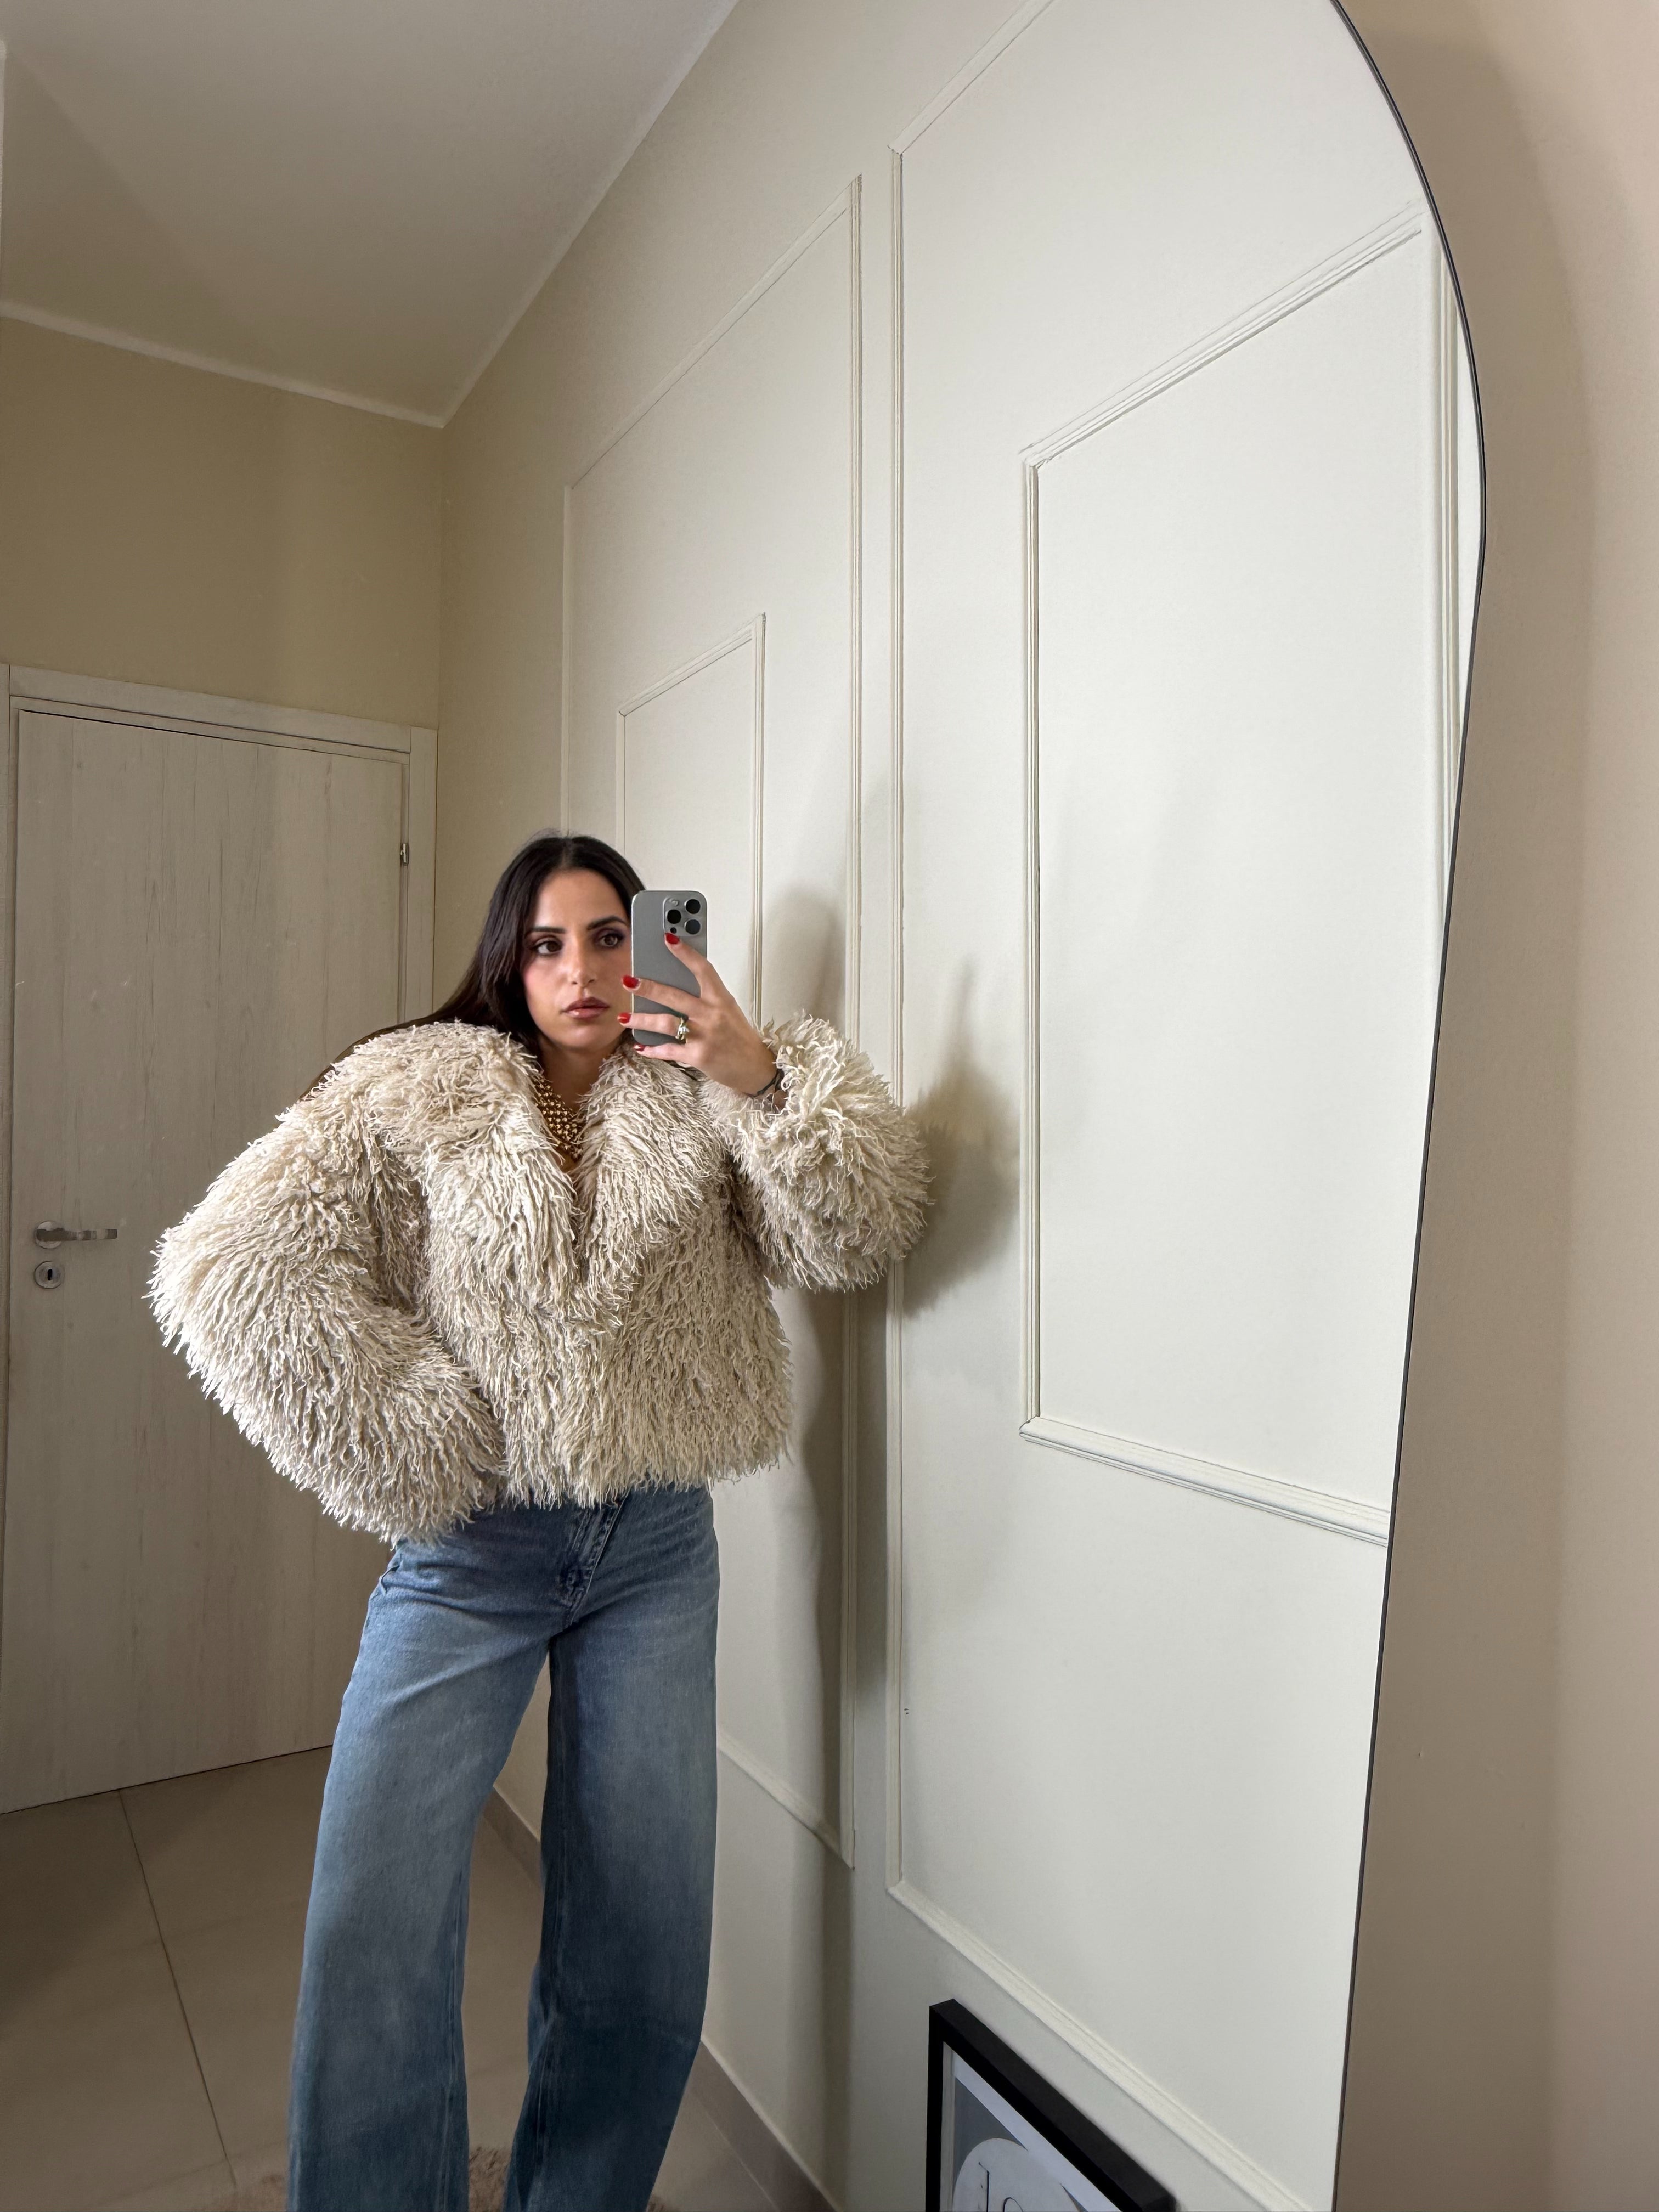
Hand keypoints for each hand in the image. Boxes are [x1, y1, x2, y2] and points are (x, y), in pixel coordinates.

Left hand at [621, 936, 778, 1094]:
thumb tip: (676, 986)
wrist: (755, 1068)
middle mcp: (712, 1015)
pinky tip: (640, 1046)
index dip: (685, 953)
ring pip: (665, 1023)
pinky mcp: (698, 1056)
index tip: (668, 939)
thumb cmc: (740, 1037)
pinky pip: (668, 1051)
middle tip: (629, 981)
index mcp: (721, 999)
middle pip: (674, 996)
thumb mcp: (728, 1011)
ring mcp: (704, 1036)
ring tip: (625, 1017)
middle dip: (648, 987)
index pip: (703, 970)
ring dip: (641, 1019)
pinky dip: (652, 1049)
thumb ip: (706, 999)